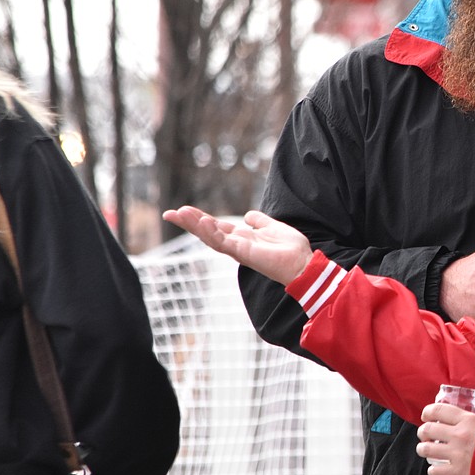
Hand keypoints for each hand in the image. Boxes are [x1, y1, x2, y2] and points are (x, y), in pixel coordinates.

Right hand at [162, 206, 312, 284]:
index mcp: (242, 238)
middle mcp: (237, 244)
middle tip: (170, 213)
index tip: (182, 210)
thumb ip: (260, 221)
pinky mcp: (243, 254)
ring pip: (211, 238)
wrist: (303, 263)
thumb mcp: (273, 227)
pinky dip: (212, 233)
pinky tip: (203, 222)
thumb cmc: (291, 249)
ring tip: (181, 214)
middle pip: (208, 232)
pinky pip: (224, 243)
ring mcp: (238, 250)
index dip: (200, 219)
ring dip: (196, 226)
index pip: (216, 227)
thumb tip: (248, 215)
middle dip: (189, 223)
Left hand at [416, 402, 474, 474]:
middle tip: (425, 435)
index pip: (438, 410)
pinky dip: (433, 470)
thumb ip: (471, 422)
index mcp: (467, 420)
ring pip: (426, 450)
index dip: (427, 413)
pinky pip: (435, 471)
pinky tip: (437, 468)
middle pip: (428, 430)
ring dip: (423, 449)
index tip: (426, 416)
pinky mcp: (457, 471)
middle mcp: (459, 435)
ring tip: (426, 450)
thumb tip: (463, 421)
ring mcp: (456, 454)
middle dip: (423, 432)